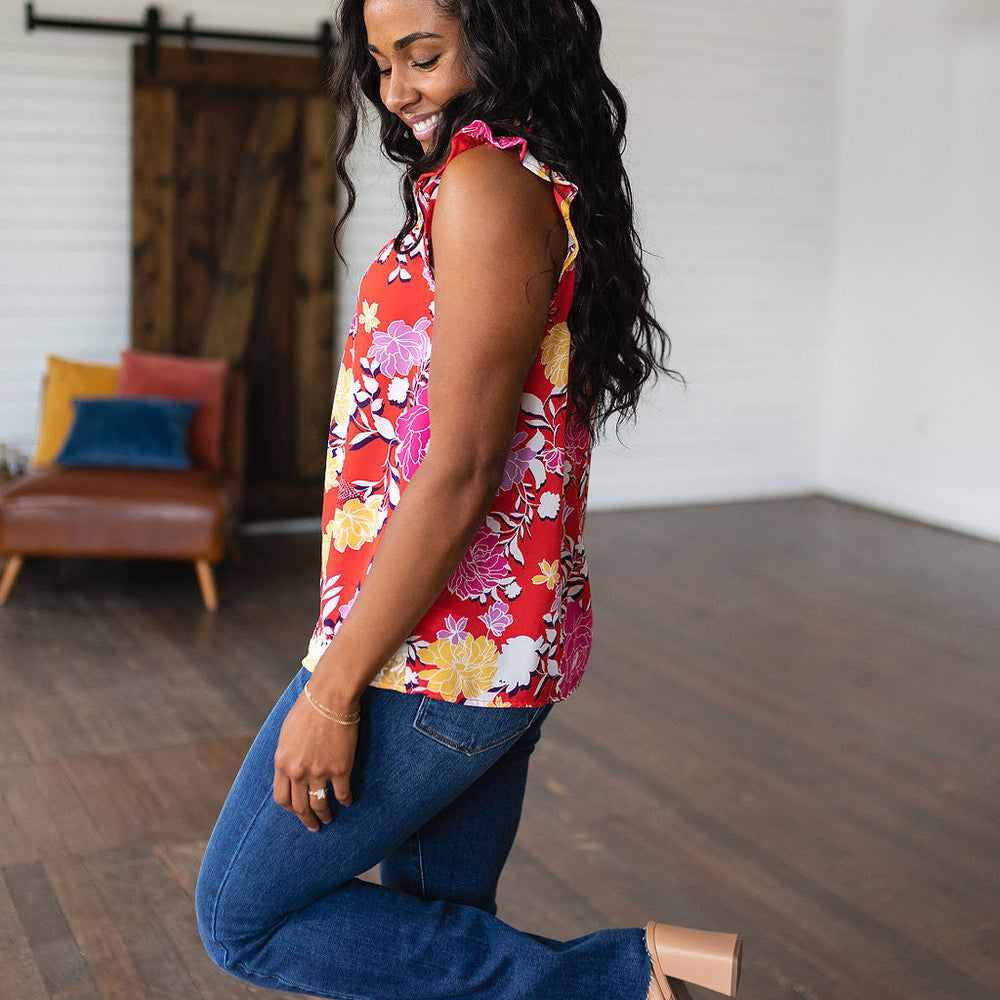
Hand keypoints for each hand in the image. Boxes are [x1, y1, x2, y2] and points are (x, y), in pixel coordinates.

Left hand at [273, 691, 358, 831]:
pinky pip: (342, 794)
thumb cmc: (308, 709)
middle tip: (313, 826)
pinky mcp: (341, 768)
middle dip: (307, 820)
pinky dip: (345, 801)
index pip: (282, 798)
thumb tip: (288, 768)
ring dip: (324, 816)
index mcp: (282, 763)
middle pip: (300, 807)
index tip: (297, 811)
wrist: (330, 697)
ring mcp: (320, 772)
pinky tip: (348, 801)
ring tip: (328, 819)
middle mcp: (298, 772)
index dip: (290, 808)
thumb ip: (286, 755)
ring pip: (320, 805)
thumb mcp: (286, 733)